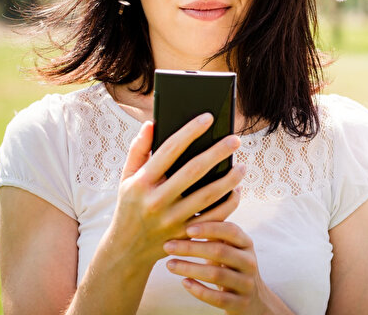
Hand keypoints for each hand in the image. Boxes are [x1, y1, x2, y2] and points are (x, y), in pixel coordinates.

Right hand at [106, 115, 244, 266]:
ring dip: (229, 180)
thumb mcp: (126, 179)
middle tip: (236, 140)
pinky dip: (228, 204)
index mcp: (141, 183)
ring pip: (208, 196)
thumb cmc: (129, 206)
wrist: (126, 250)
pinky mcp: (185, 235)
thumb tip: (151, 123)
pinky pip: (213, 219)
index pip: (168, 151)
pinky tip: (237, 190)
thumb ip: (138, 150)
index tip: (208, 117)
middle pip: (193, 171)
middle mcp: (156, 201)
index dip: (189, 132)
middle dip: (217, 153)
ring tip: (242, 166)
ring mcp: (171, 221)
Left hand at [164, 222, 292, 314]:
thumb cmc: (233, 268)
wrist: (254, 300)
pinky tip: (184, 283)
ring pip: (216, 275)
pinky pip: (217, 298)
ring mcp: (246, 283)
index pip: (231, 230)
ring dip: (189, 269)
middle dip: (191, 248)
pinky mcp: (239, 304)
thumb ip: (216, 233)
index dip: (209, 228)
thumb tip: (189, 206)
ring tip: (169, 264)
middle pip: (220, 252)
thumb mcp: (231, 248)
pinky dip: (199, 290)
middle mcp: (249, 262)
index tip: (187, 228)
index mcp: (246, 244)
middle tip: (168, 246)